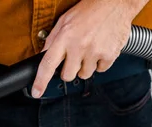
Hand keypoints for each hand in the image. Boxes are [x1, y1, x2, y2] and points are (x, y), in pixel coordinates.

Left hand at [31, 0, 147, 97]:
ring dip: (84, 66)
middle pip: (67, 76)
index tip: (37, 92)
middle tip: (74, 56)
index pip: (48, 64)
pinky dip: (99, 63)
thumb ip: (53, 39)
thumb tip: (43, 56)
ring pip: (84, 74)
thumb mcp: (64, 20)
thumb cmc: (89, 10)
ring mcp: (95, 52)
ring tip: (88, 50)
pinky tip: (100, 49)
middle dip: (68, 70)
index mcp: (65, 37)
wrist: (115, 2)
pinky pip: (100, 70)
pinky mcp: (110, 55)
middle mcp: (79, 46)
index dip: (40, 81)